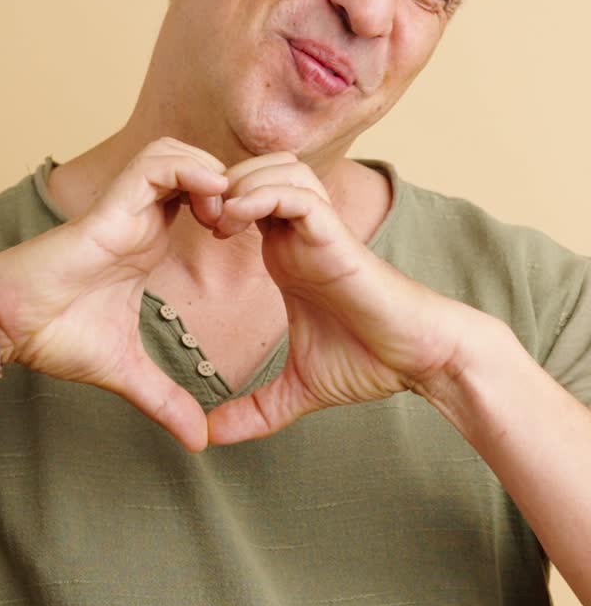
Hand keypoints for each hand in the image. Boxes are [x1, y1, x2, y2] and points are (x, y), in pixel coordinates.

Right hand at [0, 139, 227, 451]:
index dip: (234, 211)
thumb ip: (165, 400)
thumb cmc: (54, 336)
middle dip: (231, 184)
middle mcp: (141, 217)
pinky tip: (208, 203)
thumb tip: (198, 441)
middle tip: (249, 224)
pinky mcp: (110, 204)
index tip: (255, 244)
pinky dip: (188, 171)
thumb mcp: (127, 371)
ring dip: (211, 173)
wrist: (8, 325)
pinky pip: (157, 161)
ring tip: (228, 214)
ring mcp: (126, 206)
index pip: (202, 201)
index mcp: (150, 241)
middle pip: (197, 167)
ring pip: (179, 154)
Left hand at [206, 158, 474, 444]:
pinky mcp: (338, 237)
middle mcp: (302, 234)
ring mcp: (321, 231)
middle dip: (219, 183)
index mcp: (286, 254)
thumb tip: (209, 437)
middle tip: (196, 218)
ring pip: (277, 169)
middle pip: (254, 169)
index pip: (242, 200)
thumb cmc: (368, 362)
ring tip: (217, 219)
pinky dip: (264, 195)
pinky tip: (238, 219)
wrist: (419, 360)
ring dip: (241, 182)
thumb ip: (253, 411)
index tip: (185, 235)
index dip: (210, 206)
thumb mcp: (295, 391)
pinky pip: (298, 195)